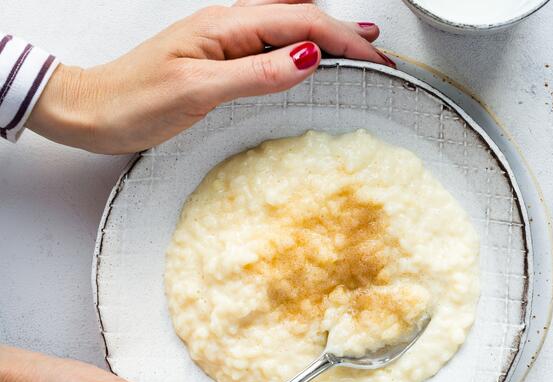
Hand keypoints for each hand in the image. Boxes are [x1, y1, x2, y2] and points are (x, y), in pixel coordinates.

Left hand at [26, 0, 391, 153]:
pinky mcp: (217, 55)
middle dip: (344, 33)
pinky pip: (271, 41)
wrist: (91, 110)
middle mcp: (227, 25)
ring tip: (359, 45)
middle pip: (300, 16)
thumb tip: (308, 57)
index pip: (301, 24)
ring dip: (326, 35)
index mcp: (225, 26)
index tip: (376, 60)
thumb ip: (256, 72)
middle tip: (379, 56)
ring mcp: (222, 39)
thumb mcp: (199, 90)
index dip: (343, 40)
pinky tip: (308, 53)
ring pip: (288, 25)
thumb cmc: (132, 101)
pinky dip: (301, 45)